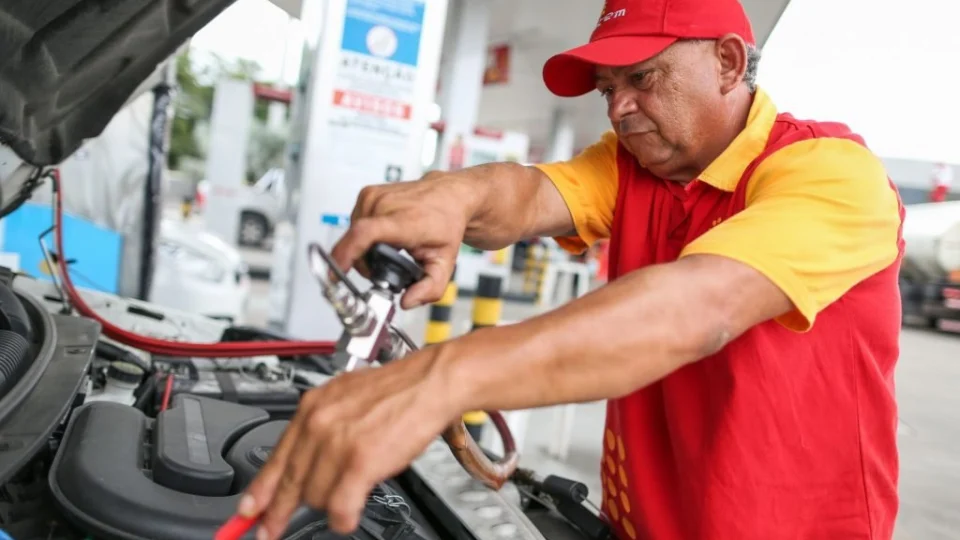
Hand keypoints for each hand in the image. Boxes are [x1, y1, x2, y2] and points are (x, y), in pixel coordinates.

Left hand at [236, 348, 459, 539]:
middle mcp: (319, 423)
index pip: (277, 457)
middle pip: (289, 482)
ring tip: (345, 497)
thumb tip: (307, 457)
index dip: (261, 490)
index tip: (248, 509)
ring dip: (328, 505)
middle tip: (268, 530)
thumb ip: (322, 427)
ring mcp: (337, 443)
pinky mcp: (360, 461)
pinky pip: (340, 506)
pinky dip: (343, 517)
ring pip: (315, 496)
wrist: (430, 382)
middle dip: (278, 512)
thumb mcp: (345, 398)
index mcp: (313, 407)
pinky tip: (346, 516)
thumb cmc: (397, 390)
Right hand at [331, 173, 474, 308]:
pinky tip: (384, 237)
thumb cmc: (446, 223)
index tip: (336, 272)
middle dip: (365, 264)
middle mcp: (385, 205)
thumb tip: (407, 302)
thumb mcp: (445, 263)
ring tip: (390, 250)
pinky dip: (365, 237)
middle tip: (387, 268)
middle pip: (356, 244)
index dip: (346, 254)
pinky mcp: (366, 194)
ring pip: (353, 236)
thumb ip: (430, 289)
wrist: (448, 195)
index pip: (365, 234)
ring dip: (365, 251)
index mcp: (404, 221)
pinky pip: (355, 224)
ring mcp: (373, 197)